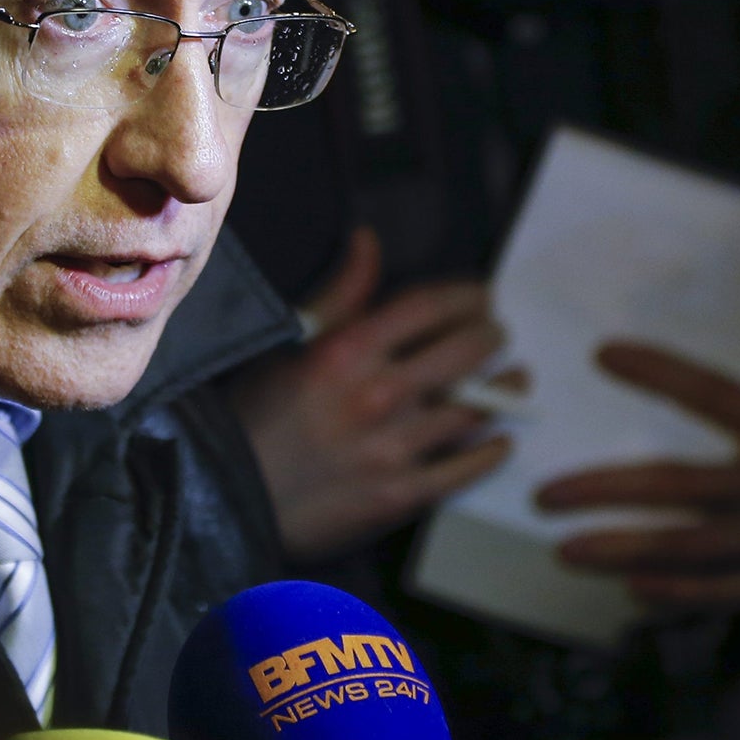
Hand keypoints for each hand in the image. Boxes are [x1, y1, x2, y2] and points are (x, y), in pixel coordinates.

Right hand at [231, 229, 511, 560]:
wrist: (226, 499)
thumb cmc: (255, 416)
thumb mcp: (291, 343)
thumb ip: (342, 293)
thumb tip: (369, 240)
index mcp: (349, 351)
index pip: (431, 306)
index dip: (467, 296)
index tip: (480, 297)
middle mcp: (378, 394)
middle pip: (467, 351)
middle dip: (492, 337)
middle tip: (497, 336)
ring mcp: (392, 447)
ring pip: (475, 408)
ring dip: (506, 389)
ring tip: (514, 381)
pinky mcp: (399, 495)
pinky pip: (465, 468)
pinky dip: (492, 450)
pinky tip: (500, 439)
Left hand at [537, 342, 739, 619]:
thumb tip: (705, 412)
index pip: (717, 392)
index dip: (660, 373)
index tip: (605, 355)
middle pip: (682, 485)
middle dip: (607, 489)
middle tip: (550, 492)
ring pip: (692, 548)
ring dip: (624, 548)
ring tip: (569, 547)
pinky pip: (726, 592)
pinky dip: (676, 593)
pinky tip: (632, 588)